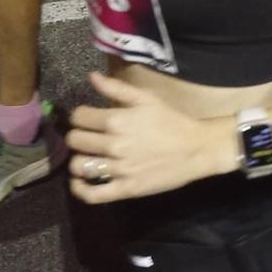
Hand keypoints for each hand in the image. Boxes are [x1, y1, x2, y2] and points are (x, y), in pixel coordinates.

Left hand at [65, 72, 232, 201]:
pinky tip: (79, 181)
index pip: (79, 117)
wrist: (196, 149)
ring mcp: (119, 169)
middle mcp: (114, 145)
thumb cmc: (171, 121)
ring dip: (78, 160)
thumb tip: (91, 77)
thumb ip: (116, 88)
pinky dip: (79, 189)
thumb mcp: (146, 98)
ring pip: (79, 166)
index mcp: (117, 120)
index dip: (79, 116)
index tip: (86, 118)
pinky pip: (92, 194)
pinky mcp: (126, 189)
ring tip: (87, 156)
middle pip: (75, 140)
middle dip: (77, 136)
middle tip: (87, 136)